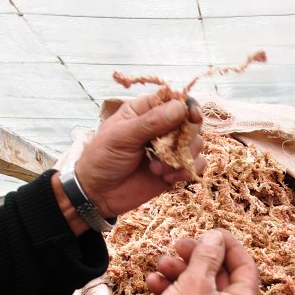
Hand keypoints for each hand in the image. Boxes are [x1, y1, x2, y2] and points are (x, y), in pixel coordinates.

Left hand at [72, 93, 204, 218]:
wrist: (98, 194)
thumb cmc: (102, 159)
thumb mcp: (121, 137)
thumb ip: (150, 122)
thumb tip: (180, 107)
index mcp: (145, 110)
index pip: (174, 99)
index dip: (186, 106)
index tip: (191, 116)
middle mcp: (161, 126)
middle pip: (191, 121)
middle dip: (185, 136)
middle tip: (168, 149)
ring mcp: (170, 148)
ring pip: (196, 143)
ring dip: (182, 156)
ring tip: (157, 168)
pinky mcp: (175, 168)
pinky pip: (196, 164)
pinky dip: (186, 170)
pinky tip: (167, 177)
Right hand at [132, 230, 261, 294]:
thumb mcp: (194, 283)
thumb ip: (207, 256)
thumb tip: (216, 238)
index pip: (245, 266)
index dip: (228, 245)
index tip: (210, 232)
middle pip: (221, 276)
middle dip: (197, 258)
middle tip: (179, 245)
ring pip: (202, 288)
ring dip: (181, 273)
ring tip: (161, 265)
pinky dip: (175, 291)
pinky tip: (154, 283)